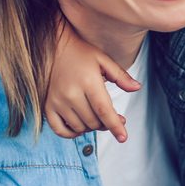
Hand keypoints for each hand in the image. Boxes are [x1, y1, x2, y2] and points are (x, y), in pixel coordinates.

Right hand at [45, 20, 140, 141]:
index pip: (104, 110)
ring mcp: (57, 101)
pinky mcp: (47, 106)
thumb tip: (137, 88)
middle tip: (114, 117)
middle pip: (93, 121)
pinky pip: (60, 130)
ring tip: (97, 117)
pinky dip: (72, 133)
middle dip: (106, 124)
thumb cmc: (82, 54)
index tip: (123, 138)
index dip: (115, 126)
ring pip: (79, 127)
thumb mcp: (103, 60)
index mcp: (88, 82)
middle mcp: (71, 94)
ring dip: (91, 127)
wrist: (52, 47)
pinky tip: (81, 126)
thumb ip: (121, 76)